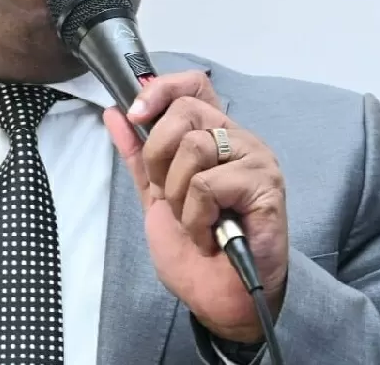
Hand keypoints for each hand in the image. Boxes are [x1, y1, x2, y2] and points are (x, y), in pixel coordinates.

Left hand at [103, 72, 288, 342]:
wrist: (220, 295)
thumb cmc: (196, 248)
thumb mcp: (155, 195)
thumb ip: (137, 154)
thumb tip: (114, 112)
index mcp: (215, 135)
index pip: (194, 84)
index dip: (161, 89)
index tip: (134, 114)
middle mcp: (238, 140)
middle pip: (186, 110)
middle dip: (158, 154)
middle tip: (167, 193)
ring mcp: (256, 160)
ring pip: (194, 147)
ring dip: (178, 195)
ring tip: (194, 221)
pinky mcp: (265, 187)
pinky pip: (208, 185)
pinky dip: (197, 218)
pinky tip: (210, 236)